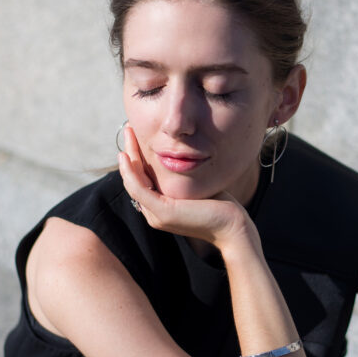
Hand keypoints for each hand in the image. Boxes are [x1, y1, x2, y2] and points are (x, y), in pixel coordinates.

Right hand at [118, 126, 249, 246]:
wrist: (231, 227)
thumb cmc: (219, 206)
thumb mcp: (194, 187)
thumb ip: (181, 178)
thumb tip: (177, 158)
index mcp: (159, 209)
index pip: (141, 181)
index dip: (136, 158)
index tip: (137, 136)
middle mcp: (153, 214)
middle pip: (134, 179)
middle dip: (130, 152)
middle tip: (129, 129)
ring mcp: (156, 215)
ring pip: (132, 182)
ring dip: (128, 155)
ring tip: (128, 132)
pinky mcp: (162, 212)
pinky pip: (138, 188)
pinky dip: (129, 171)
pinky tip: (126, 155)